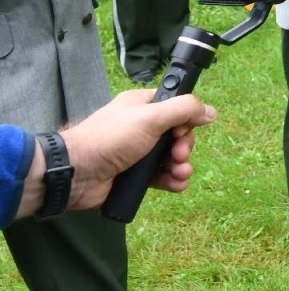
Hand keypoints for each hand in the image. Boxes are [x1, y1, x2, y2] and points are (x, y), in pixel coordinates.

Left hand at [13, 89, 217, 218]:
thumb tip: (211, 111)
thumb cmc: (111, 138)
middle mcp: (142, 127)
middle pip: (178, 135)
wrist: (76, 174)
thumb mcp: (151, 117)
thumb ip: (183, 110)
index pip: (176, 107)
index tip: (184, 130)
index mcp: (142, 106)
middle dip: (185, 147)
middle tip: (179, 155)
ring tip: (180, 174)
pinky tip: (177, 184)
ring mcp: (138, 152)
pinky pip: (162, 176)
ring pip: (172, 157)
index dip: (186, 119)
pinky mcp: (135, 174)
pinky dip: (173, 180)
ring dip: (182, 166)